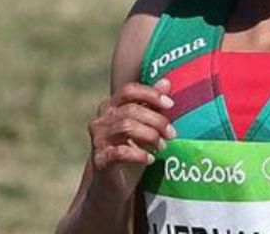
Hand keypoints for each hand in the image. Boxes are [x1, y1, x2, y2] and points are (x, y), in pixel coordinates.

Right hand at [87, 79, 176, 199]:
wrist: (113, 186)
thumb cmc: (131, 151)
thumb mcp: (144, 126)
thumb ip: (152, 104)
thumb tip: (166, 82)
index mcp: (110, 107)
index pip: (128, 90)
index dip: (150, 94)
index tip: (170, 104)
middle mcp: (100, 121)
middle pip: (132, 110)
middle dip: (157, 120)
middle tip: (171, 134)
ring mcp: (98, 140)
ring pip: (127, 127)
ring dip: (150, 136)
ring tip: (162, 146)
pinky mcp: (100, 161)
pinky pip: (120, 152)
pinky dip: (139, 154)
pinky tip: (150, 159)